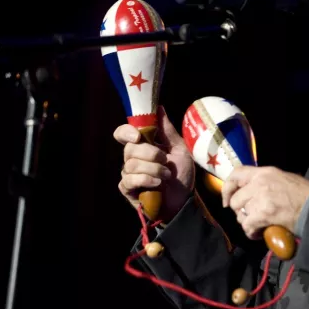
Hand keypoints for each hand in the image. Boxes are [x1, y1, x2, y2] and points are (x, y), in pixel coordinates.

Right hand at [113, 105, 194, 220]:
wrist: (184, 199)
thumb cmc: (182, 174)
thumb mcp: (179, 149)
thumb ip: (167, 131)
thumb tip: (159, 108)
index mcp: (143, 145)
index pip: (124, 133)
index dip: (126, 132)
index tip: (138, 135)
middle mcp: (133, 158)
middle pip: (130, 148)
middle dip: (150, 153)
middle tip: (165, 160)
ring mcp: (129, 173)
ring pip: (131, 164)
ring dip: (153, 169)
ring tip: (167, 175)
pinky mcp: (127, 188)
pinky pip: (129, 179)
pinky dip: (146, 179)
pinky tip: (157, 183)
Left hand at [221, 166, 308, 239]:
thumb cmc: (303, 194)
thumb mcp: (282, 179)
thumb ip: (264, 182)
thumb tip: (250, 192)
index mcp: (265, 172)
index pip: (236, 173)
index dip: (227, 188)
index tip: (227, 200)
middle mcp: (259, 183)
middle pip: (235, 199)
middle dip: (240, 210)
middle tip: (251, 216)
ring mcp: (260, 198)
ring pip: (240, 214)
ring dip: (247, 222)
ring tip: (258, 225)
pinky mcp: (263, 213)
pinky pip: (247, 225)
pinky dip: (251, 233)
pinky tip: (260, 233)